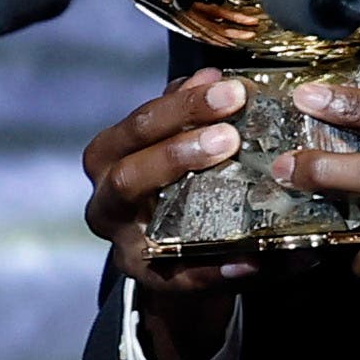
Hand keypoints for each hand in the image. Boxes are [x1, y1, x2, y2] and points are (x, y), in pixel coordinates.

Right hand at [81, 68, 267, 359]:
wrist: (175, 255)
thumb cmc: (172, 180)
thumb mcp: (172, 139)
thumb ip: (185, 109)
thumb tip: (211, 74)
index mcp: (108, 158)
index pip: (138, 126)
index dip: (182, 106)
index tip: (230, 89)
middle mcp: (105, 203)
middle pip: (129, 174)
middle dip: (177, 151)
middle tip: (229, 135)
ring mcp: (126, 248)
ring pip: (145, 228)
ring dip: (193, 210)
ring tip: (241, 187)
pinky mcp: (154, 284)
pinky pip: (185, 280)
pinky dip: (219, 271)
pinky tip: (253, 258)